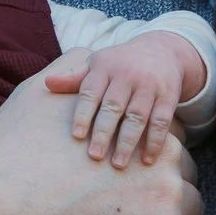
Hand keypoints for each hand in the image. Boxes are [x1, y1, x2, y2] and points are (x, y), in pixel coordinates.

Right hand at [0, 75, 206, 214]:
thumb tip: (85, 56)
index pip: (166, 135)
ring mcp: (166, 200)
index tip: (130, 175)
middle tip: (135, 209)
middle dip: (165, 189)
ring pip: (193, 212)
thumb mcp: (32, 100)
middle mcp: (159, 158)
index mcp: (135, 123)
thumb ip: (68, 73)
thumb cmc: (7, 162)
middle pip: (185, 174)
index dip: (147, 157)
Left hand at [45, 34, 201, 167]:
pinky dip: (155, 141)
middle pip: (114, 106)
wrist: (161, 49)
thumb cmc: (119, 63)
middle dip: (103, 132)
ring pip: (138, 116)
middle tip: (95, 156)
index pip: (91, 92)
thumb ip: (74, 77)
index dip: (83, 114)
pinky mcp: (168, 96)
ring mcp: (149, 86)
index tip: (76, 136)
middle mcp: (127, 75)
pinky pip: (161, 121)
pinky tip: (147, 160)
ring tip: (118, 164)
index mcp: (104, 67)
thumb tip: (46, 83)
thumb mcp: (97, 63)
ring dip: (128, 141)